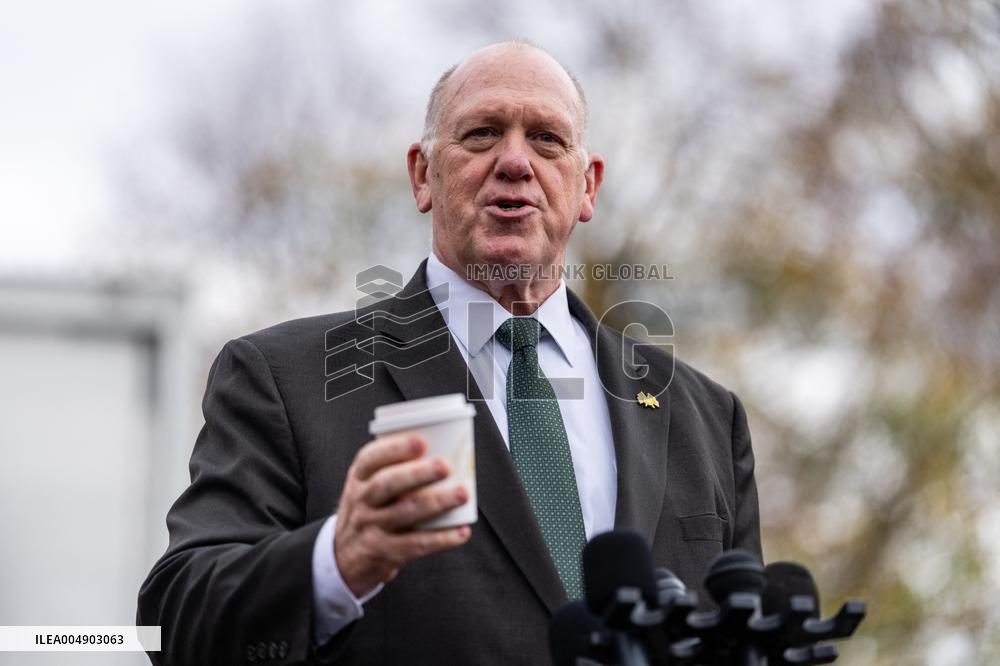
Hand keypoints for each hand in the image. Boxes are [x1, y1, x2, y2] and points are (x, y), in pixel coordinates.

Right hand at [333, 433, 471, 596]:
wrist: (347, 556)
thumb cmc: (371, 509)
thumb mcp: (368, 485)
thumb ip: (395, 468)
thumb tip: (447, 447)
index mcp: (359, 477)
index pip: (370, 458)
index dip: (395, 448)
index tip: (421, 441)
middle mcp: (360, 500)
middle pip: (388, 484)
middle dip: (418, 473)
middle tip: (446, 466)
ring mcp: (370, 527)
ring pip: (405, 513)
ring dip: (437, 502)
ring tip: (462, 494)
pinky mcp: (384, 552)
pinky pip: (416, 544)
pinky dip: (441, 538)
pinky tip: (462, 531)